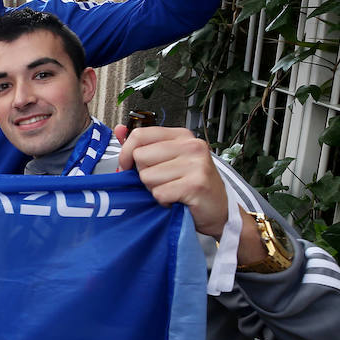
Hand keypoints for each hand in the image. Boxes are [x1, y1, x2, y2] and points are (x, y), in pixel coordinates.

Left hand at [113, 126, 229, 237]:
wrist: (219, 210)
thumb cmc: (191, 184)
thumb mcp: (168, 159)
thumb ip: (143, 145)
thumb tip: (120, 129)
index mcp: (182, 136)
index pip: (140, 135)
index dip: (127, 152)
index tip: (128, 165)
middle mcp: (191, 146)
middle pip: (140, 157)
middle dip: (145, 174)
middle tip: (164, 181)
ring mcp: (196, 164)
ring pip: (147, 177)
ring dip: (155, 189)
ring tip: (173, 189)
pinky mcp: (196, 185)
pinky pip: (159, 193)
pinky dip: (164, 201)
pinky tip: (177, 199)